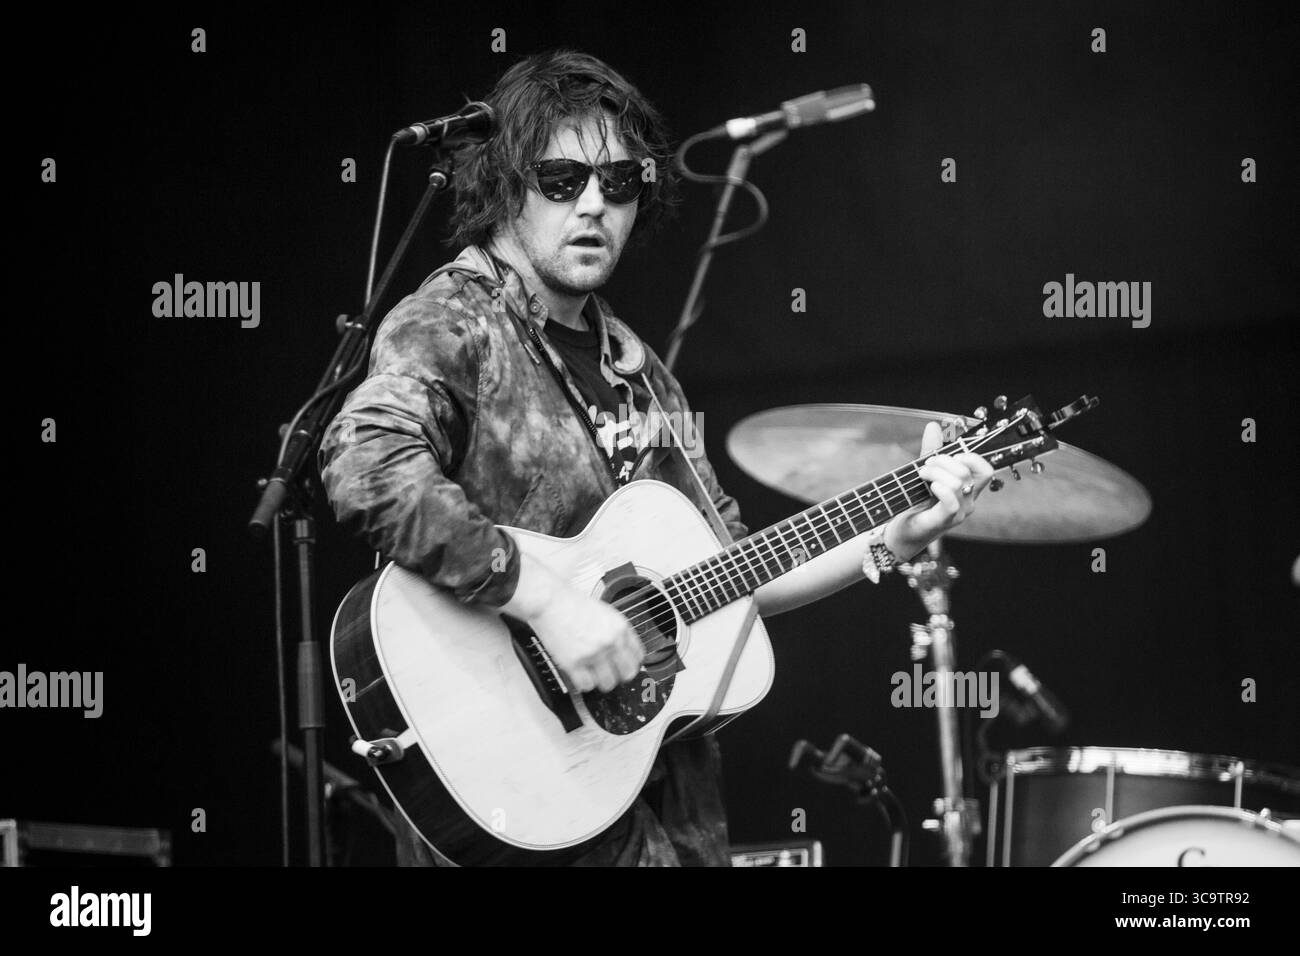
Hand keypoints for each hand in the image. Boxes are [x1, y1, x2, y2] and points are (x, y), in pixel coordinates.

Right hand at [501, 551, 644, 693]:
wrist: (549, 600)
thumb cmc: (571, 603)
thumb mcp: (604, 612)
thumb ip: (615, 632)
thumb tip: (622, 651)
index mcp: (620, 627)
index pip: (638, 656)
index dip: (630, 663)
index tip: (623, 665)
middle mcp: (610, 641)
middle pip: (628, 673)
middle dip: (618, 675)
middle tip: (608, 672)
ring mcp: (593, 653)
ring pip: (607, 683)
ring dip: (599, 680)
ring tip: (590, 672)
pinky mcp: (574, 663)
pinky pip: (586, 686)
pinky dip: (582, 683)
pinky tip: (578, 673)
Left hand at [885, 421, 993, 558]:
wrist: (901, 530)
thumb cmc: (915, 502)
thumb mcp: (924, 473)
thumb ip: (931, 450)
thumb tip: (933, 425)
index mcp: (967, 489)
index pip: (985, 470)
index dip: (970, 457)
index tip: (948, 456)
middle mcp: (968, 501)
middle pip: (966, 471)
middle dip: (943, 461)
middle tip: (925, 465)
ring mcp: (959, 513)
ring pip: (958, 483)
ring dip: (935, 472)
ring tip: (921, 475)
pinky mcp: (945, 522)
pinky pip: (952, 502)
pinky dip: (939, 488)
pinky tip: (929, 486)